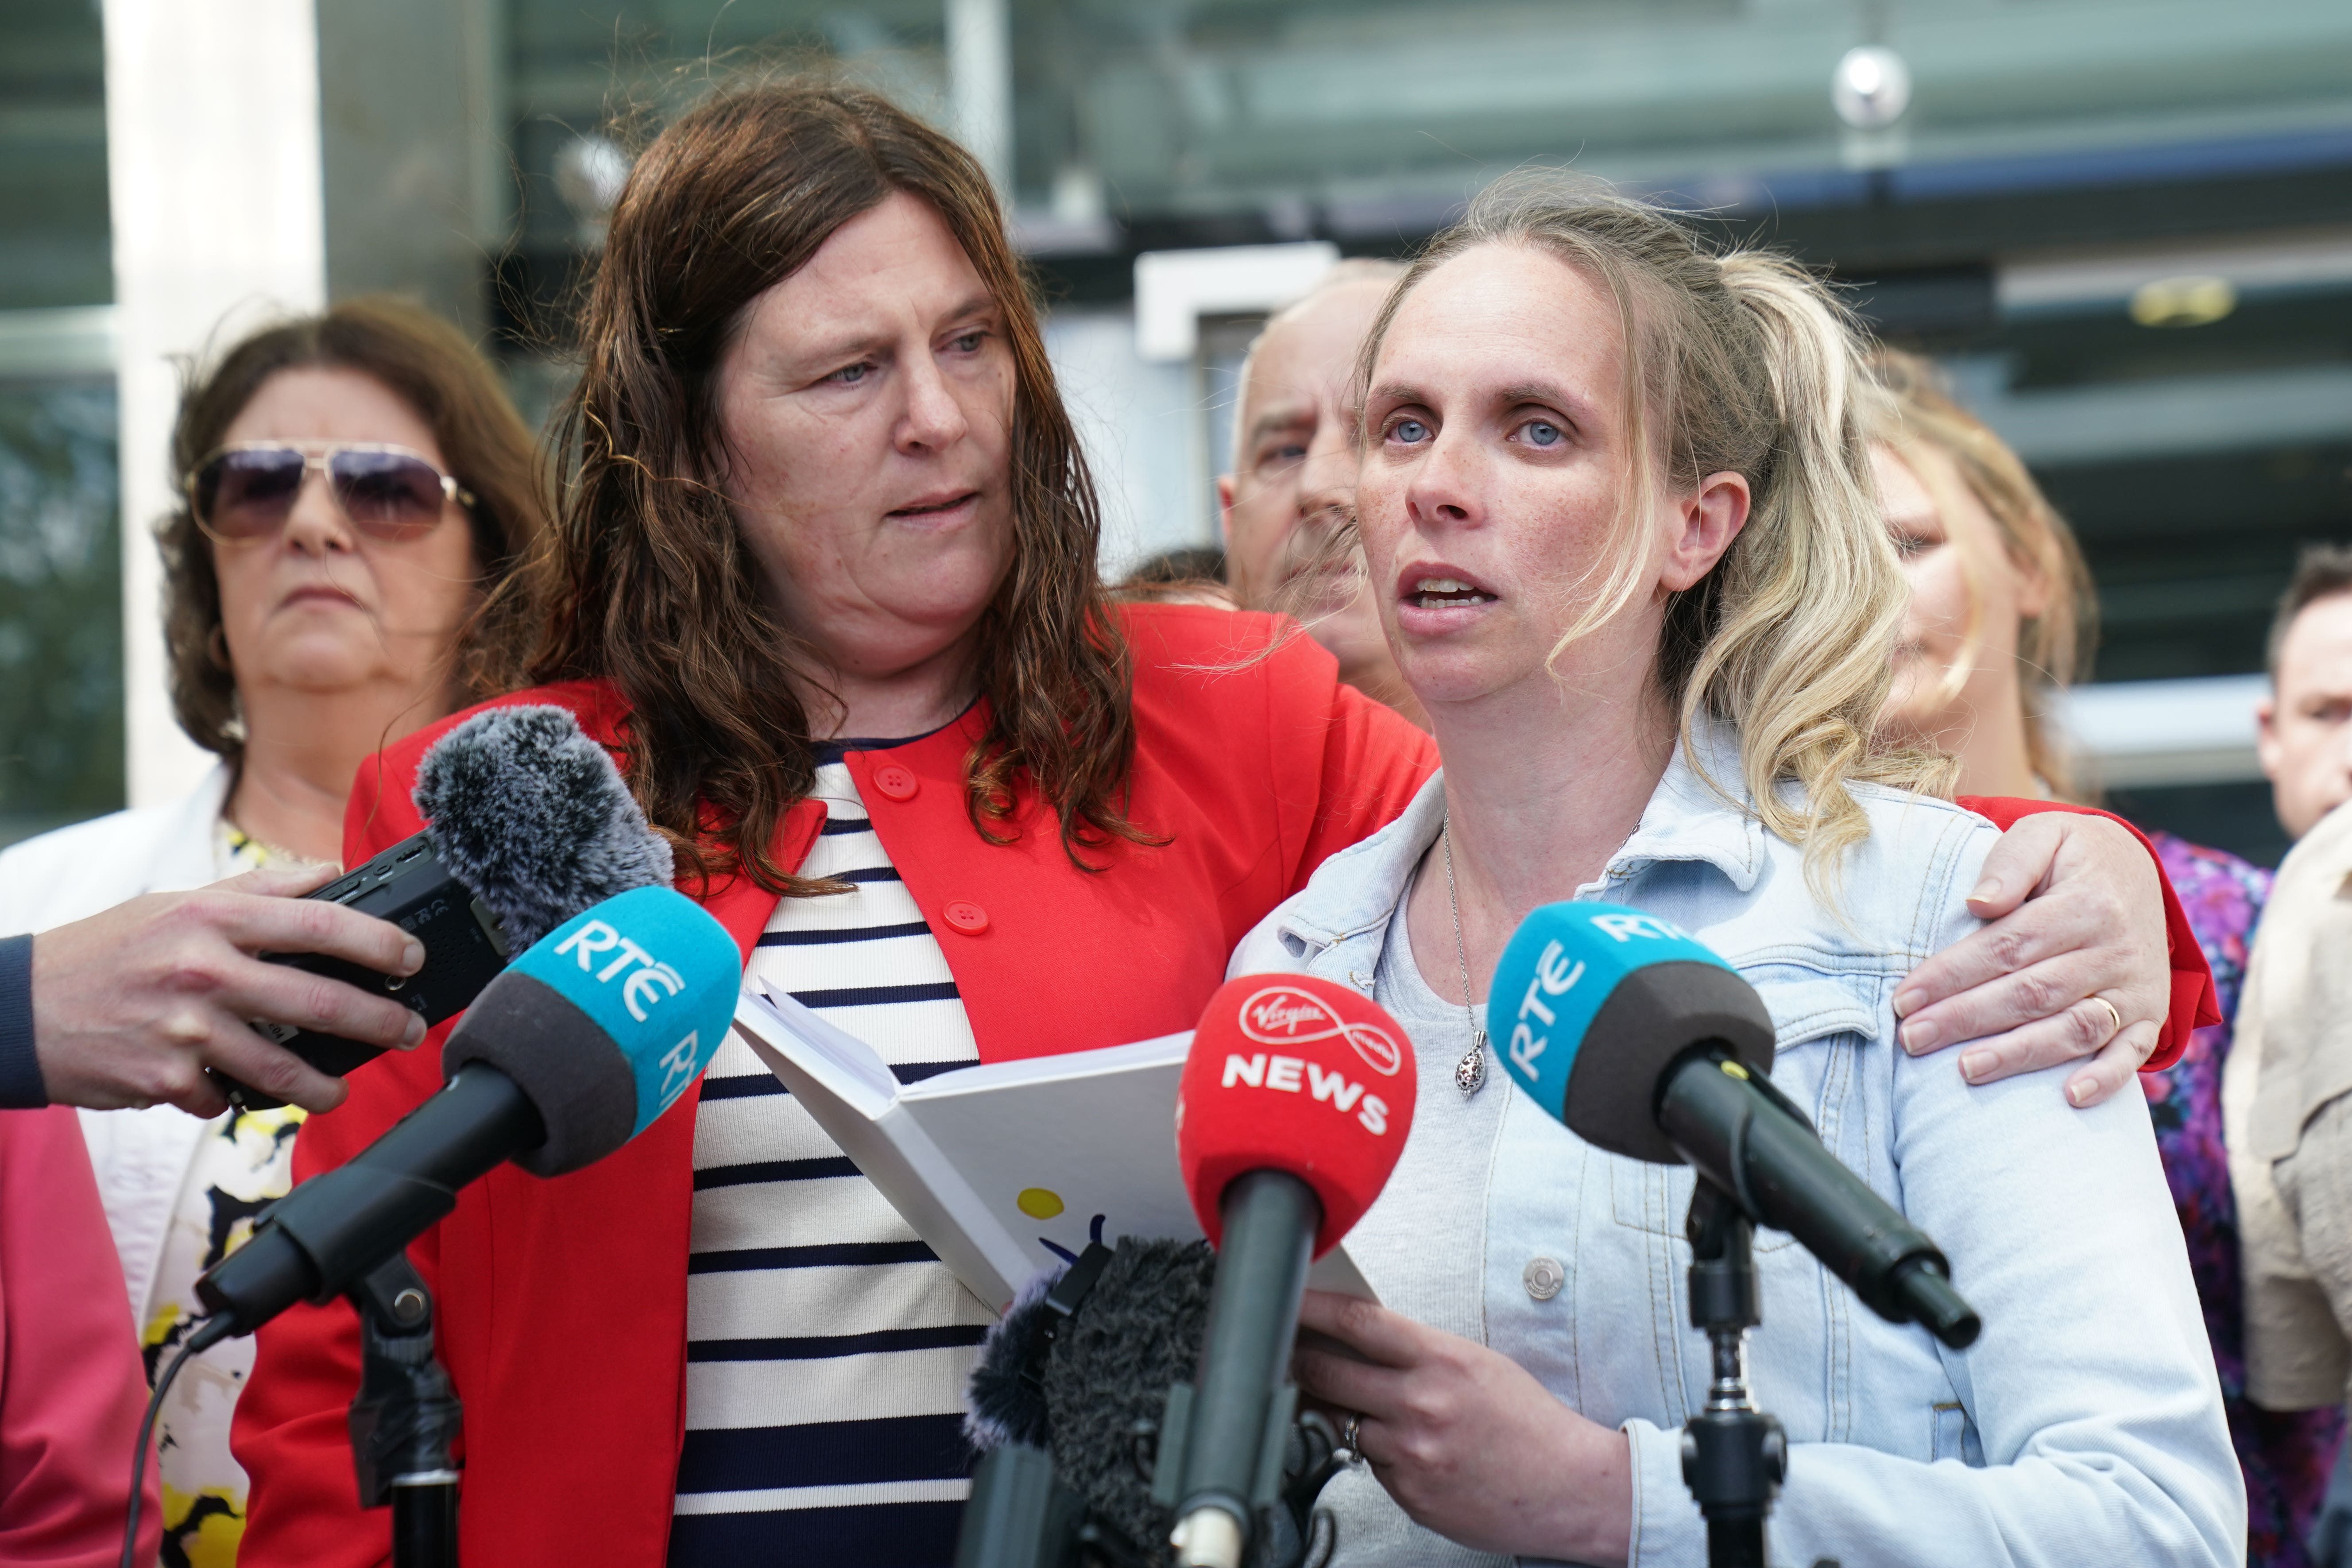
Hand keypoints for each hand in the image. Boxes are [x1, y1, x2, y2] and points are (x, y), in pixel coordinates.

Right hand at [31, 862, 427, 1114]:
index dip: (378, 943)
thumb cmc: (110, 950)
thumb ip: (261, 889)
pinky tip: (233, 1089)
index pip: (320, 924)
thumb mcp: (179, 902)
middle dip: (379, 1021)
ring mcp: (186, 1028)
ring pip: (283, 1068)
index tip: (413, 959)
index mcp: (213, 918)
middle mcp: (204, 970)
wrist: (21, 1007)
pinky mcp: (166, 1077)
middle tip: (409, 1029)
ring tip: (341, 1088)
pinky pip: (225, 1097)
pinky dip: (235, 1097)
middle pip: (318, 1001)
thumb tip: (332, 874)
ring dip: (325, 1086)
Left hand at [1290, 1289, 1631, 1565]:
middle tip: (1288, 1353)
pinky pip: (1370, 1464)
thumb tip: (1356, 1339)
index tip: (1288, 1300)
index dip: (1311, 1307)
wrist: (1568, 1486)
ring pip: (1342, 1422)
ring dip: (1340, 1411)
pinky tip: (1406, 1448)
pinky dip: (1377, 1452)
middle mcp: (1420, 1404)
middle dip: (1299, 1361)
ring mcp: (1411, 1453)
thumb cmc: (1527, 1421)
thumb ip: (1417, 1352)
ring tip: (1366, 1405)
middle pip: (1326, 1373)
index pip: (1356, 1322)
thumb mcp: (1476, 1363)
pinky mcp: (1409, 1494)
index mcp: (1441, 1360)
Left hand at [1892, 812, 2167, 1108]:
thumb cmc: (2073, 857)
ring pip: (2073, 1028)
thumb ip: (2011, 862)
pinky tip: (2068, 1098)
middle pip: (2031, 992)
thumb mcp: (2045, 835)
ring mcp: (2135, 988)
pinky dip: (2105, 1080)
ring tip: (1964, 1070)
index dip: (1953, 974)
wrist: (2138, 871)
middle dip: (1966, 1019)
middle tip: (1912, 1039)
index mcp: (2086, 904)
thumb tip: (1977, 903)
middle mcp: (2114, 950)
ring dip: (2018, 1054)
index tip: (1904, 998)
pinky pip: (2130, 1053)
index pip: (2006, 946)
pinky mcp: (2148, 1015)